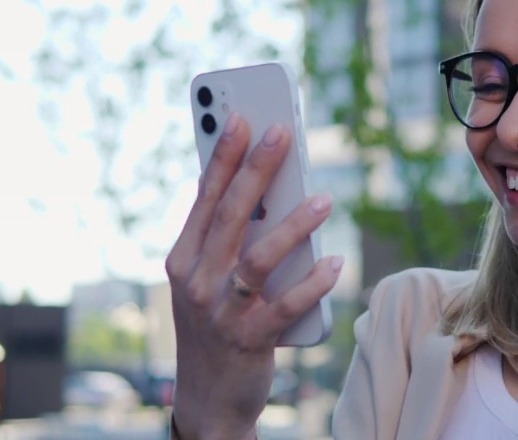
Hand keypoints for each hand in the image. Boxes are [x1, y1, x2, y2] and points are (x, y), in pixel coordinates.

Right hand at [164, 114, 342, 438]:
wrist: (210, 400)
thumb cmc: (215, 325)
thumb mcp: (205, 280)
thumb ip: (222, 238)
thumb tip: (252, 186)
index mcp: (182, 259)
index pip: (204, 199)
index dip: (222, 157)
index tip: (240, 118)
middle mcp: (196, 282)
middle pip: (230, 217)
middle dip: (256, 170)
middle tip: (282, 134)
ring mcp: (221, 312)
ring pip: (258, 259)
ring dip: (294, 225)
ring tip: (325, 199)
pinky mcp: (249, 341)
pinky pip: (285, 306)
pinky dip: (312, 283)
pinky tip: (334, 262)